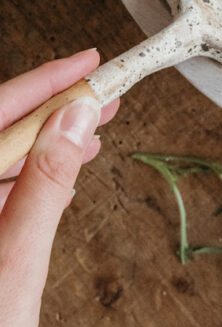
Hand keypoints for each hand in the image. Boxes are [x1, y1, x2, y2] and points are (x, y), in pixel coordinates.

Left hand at [0, 50, 117, 326]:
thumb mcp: (16, 263)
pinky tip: (55, 176)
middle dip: (51, 107)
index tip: (87, 62)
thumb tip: (73, 120)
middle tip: (100, 90)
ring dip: (42, 141)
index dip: (45, 81)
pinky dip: (27, 174)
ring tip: (89, 129)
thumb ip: (45, 185)